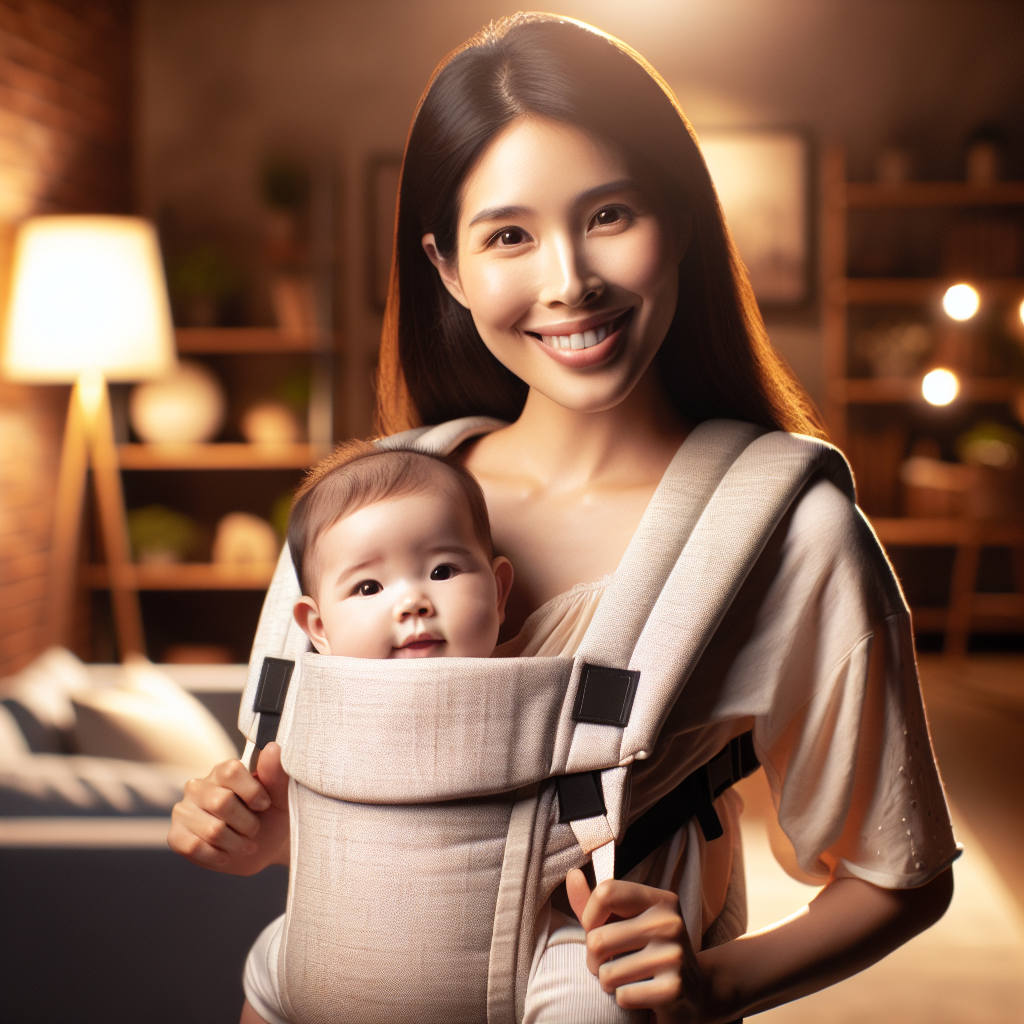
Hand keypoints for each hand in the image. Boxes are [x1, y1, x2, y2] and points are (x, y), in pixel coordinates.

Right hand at [168, 742, 290, 874]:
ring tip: (243, 843)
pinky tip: (226, 854)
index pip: (231, 771)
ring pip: (212, 829)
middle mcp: (198, 786)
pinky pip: (194, 847)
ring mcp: (184, 810)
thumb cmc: (271, 817)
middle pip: (221, 802)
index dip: (252, 792)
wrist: (262, 849)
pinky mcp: (175, 835)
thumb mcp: (280, 797)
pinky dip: (218, 856)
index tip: (265, 805)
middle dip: (247, 824)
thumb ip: (275, 774)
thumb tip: (272, 747)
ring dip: (236, 843)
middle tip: (254, 830)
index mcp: (223, 771)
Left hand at [566, 868, 722, 1023]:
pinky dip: (625, 1000)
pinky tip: (642, 993)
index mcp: (659, 899)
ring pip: (607, 974)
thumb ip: (594, 903)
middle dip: (594, 960)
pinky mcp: (674, 989)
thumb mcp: (625, 922)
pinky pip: (623, 996)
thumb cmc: (648, 951)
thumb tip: (572, 875)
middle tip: (611, 962)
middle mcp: (669, 923)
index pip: (606, 892)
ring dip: (609, 982)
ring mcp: (674, 956)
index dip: (589, 916)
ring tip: (628, 977)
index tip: (597, 929)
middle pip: (597, 939)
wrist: (696, 992)